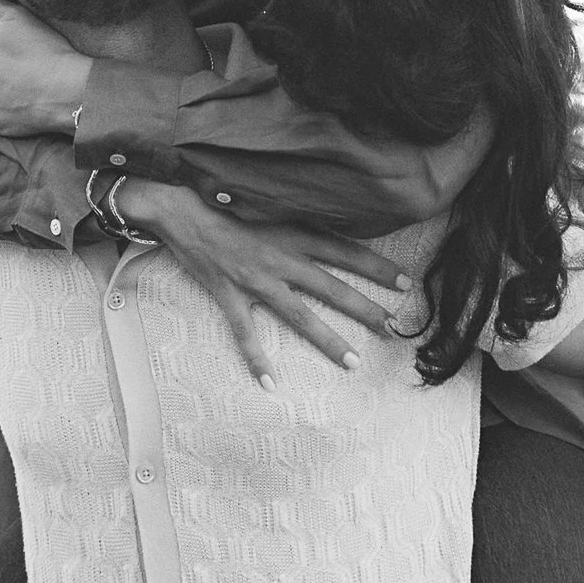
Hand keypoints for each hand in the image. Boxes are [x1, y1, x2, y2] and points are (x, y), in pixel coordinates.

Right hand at [116, 178, 413, 388]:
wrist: (178, 205)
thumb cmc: (223, 198)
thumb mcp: (269, 201)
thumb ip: (297, 215)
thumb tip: (330, 222)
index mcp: (293, 231)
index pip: (346, 251)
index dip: (377, 268)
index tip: (406, 284)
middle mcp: (281, 257)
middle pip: (332, 287)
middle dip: (365, 309)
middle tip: (392, 329)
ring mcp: (255, 279)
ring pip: (300, 315)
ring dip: (328, 340)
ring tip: (353, 362)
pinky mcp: (229, 294)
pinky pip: (246, 333)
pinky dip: (257, 359)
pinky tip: (270, 384)